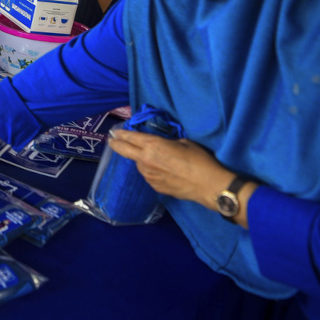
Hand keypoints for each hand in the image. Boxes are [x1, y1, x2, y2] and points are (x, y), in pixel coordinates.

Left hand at [108, 130, 232, 208]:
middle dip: (116, 145)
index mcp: (153, 145)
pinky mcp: (155, 187)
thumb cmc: (199, 159)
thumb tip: (161, 145)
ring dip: (141, 160)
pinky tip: (164, 172)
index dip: (121, 134)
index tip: (114, 132)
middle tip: (111, 141)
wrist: (207, 185)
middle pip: (125, 151)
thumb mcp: (183, 142)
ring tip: (154, 159)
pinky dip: (151, 171)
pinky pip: (149, 175)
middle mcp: (146, 160)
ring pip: (139, 164)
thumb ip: (166, 143)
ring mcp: (149, 175)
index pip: (131, 137)